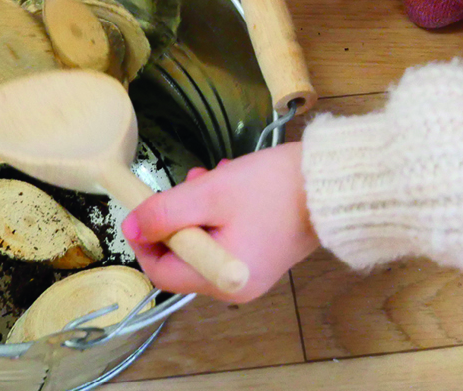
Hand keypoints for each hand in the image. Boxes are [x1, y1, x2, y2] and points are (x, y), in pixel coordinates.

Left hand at [120, 142, 318, 302]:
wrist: (331, 184)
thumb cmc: (271, 189)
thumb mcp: (210, 195)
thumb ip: (165, 213)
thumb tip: (131, 227)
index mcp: (221, 280)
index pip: (162, 272)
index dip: (145, 240)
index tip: (145, 208)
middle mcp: (234, 286)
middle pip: (184, 255)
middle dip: (179, 216)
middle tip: (192, 181)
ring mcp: (250, 271)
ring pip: (204, 241)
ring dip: (200, 207)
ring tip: (215, 176)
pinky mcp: (262, 255)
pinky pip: (226, 237)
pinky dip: (221, 212)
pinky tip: (232, 184)